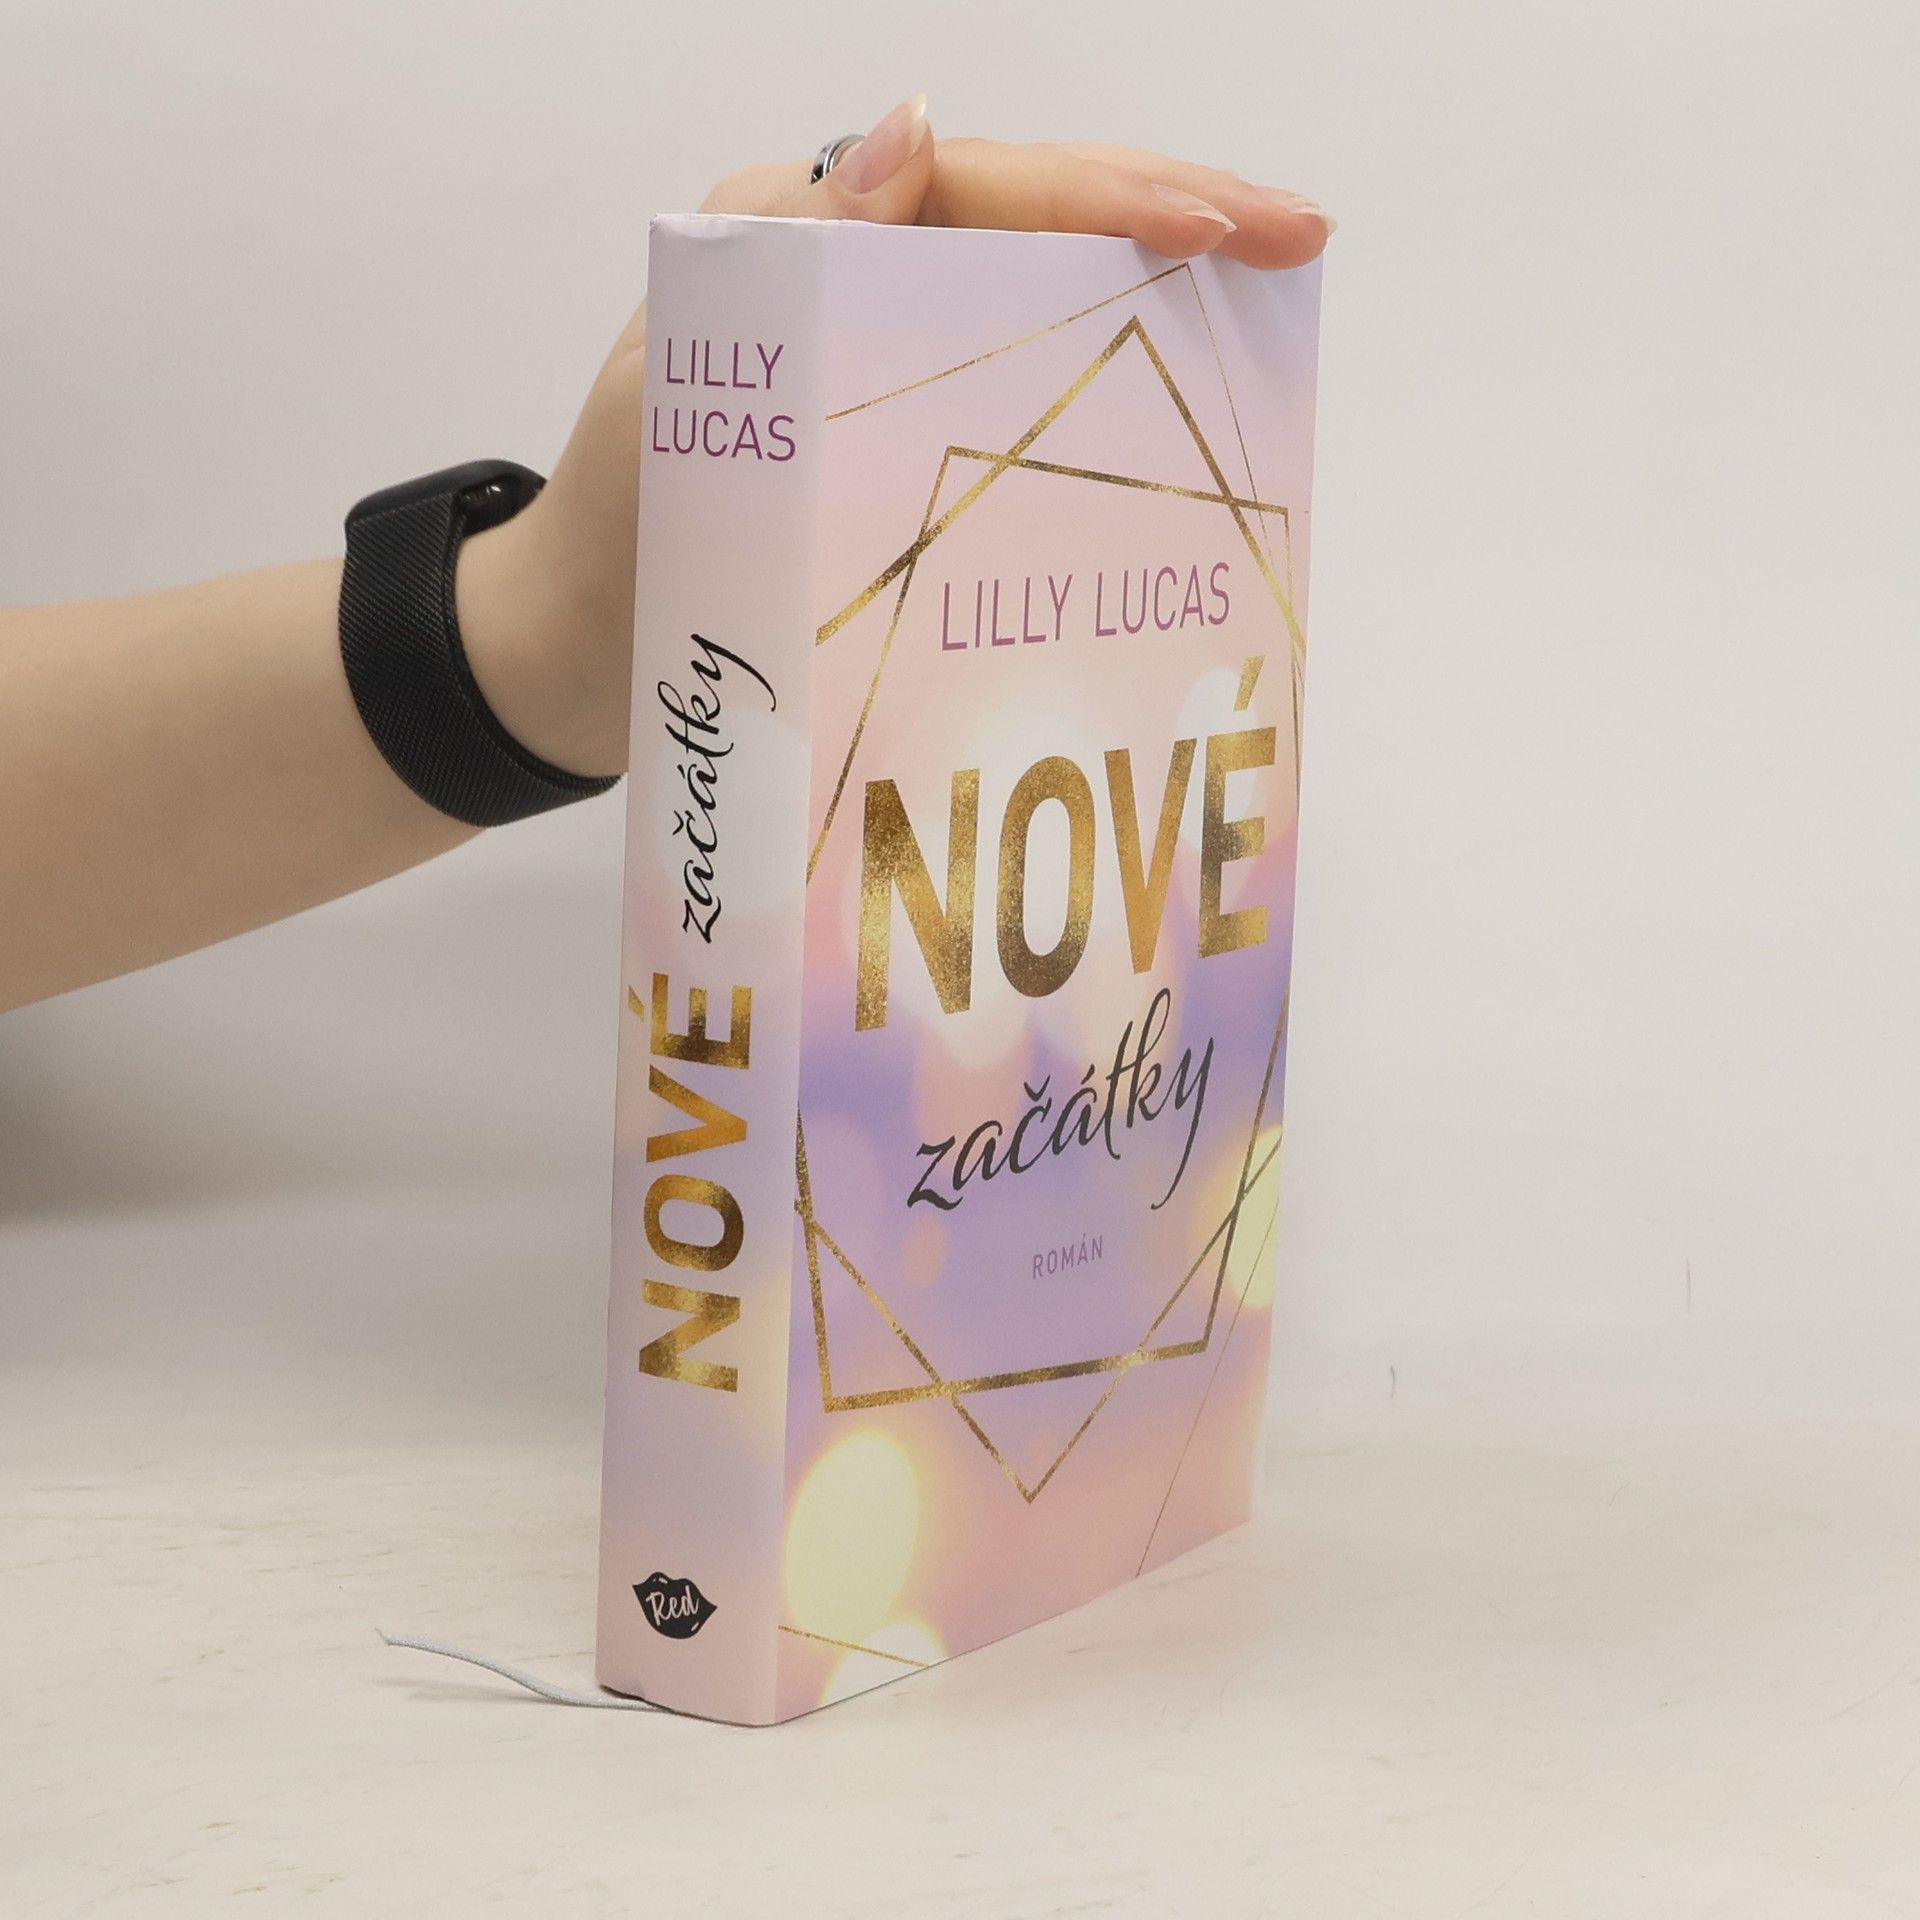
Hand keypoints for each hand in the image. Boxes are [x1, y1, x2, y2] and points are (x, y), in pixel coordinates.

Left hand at [461, 96, 1334, 777]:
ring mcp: (891, 361)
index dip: (1111, 200)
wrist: (578, 660)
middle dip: (1176, 218)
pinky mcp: (908, 442)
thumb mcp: (683, 387)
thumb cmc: (614, 533)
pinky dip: (1107, 393)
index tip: (1227, 228)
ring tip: (1272, 300)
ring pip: (1048, 297)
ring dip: (1161, 297)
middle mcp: (858, 281)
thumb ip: (792, 257)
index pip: (985, 186)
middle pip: (1040, 221)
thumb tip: (917, 125)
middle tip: (1301, 238)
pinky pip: (1025, 390)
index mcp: (802, 234)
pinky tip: (1184, 411)